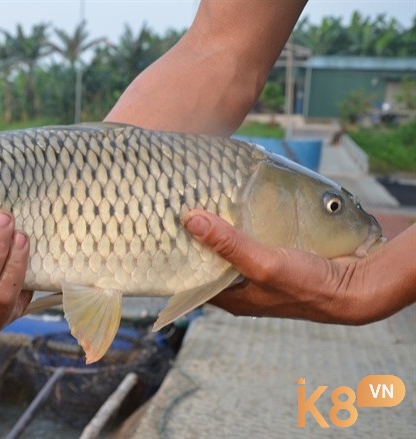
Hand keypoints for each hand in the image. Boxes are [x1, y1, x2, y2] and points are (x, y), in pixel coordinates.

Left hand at [183, 210, 415, 324]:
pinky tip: (235, 205)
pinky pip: (250, 239)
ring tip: (200, 202)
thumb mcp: (262, 264)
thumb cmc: (308, 285)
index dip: (177, 259)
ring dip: (219, 229)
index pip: (192, 280)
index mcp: (232, 298)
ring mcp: (258, 272)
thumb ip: (228, 244)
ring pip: (230, 248)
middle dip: (195, 240)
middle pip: (209, 261)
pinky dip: (242, 225)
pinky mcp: (275, 257)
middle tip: (177, 211)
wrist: (356, 286)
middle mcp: (241, 287)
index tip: (163, 234)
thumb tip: (191, 220)